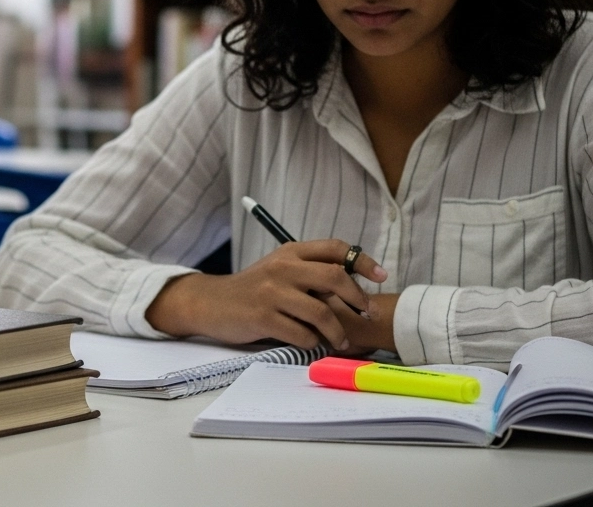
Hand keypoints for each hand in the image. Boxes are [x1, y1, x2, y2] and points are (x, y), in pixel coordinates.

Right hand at [145, 240, 387, 350]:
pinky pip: (301, 333)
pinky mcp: (262, 318)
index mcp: (290, 252)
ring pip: (321, 312)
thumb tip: (352, 281)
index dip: (362, 261)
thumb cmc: (253, 289)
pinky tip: (313, 344)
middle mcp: (282, 267)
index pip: (335, 248)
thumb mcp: (279, 268)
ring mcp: (272, 293)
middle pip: (334, 277)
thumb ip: (309, 270)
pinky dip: (313, 342)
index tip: (381, 276)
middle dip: (357, 298)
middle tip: (366, 314)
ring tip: (341, 341)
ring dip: (337, 331)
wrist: (211, 303)